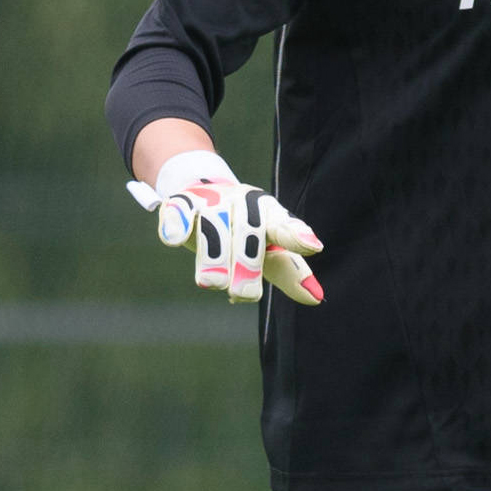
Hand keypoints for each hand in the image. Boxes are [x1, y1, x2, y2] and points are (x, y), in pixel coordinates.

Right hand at [129, 161, 321, 304]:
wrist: (205, 191)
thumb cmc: (244, 231)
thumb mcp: (268, 249)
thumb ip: (289, 271)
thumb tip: (316, 299)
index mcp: (269, 214)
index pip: (284, 226)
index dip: (297, 236)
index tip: (313, 246)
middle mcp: (244, 202)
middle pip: (248, 231)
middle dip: (245, 264)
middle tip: (242, 295)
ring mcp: (214, 200)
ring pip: (214, 224)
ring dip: (213, 256)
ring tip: (214, 284)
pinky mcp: (183, 201)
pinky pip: (179, 209)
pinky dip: (175, 223)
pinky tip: (174, 239)